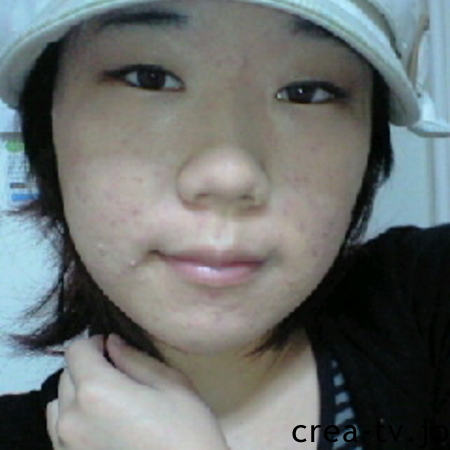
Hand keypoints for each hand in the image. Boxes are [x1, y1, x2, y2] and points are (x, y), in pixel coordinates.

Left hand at [46, 335, 229, 449]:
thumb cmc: (185, 432)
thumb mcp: (171, 384)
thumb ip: (135, 359)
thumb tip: (112, 343)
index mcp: (96, 391)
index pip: (76, 351)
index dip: (96, 343)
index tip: (115, 349)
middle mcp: (71, 418)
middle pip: (66, 376)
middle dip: (88, 367)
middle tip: (119, 375)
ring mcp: (65, 446)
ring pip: (59, 404)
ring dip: (78, 394)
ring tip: (109, 403)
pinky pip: (59, 432)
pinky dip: (75, 419)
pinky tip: (104, 427)